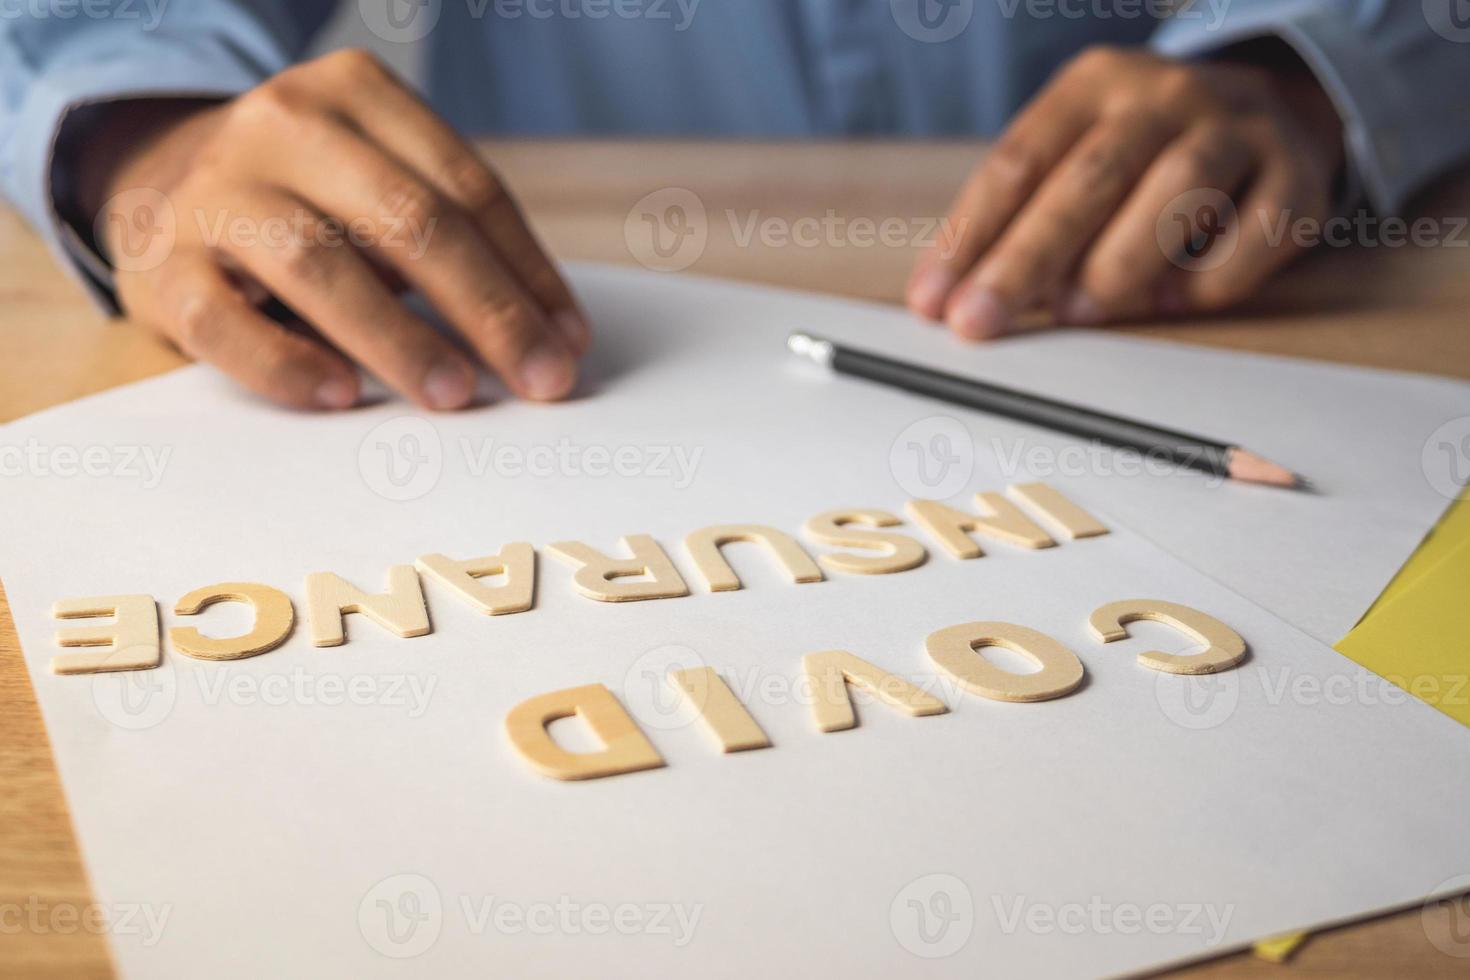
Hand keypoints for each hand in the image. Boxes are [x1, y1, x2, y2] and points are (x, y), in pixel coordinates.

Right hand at [83, 49, 587, 409]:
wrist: (158, 189)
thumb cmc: (308, 202)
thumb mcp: (378, 185)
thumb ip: (451, 239)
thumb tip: (551, 339)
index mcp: (356, 95)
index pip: (467, 188)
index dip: (529, 271)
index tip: (568, 341)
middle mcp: (285, 125)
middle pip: (410, 221)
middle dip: (489, 310)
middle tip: (540, 380)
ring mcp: (218, 190)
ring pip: (322, 265)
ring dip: (400, 338)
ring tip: (454, 393)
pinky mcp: (166, 263)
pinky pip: (225, 321)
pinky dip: (286, 363)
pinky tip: (340, 396)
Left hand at [907, 45, 1344, 337]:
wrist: (1273, 109)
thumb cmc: (1144, 154)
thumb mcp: (1078, 155)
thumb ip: (1022, 215)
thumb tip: (952, 299)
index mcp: (1094, 84)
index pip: (1019, 162)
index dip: (971, 236)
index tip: (935, 302)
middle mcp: (1166, 94)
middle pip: (1087, 178)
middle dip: (1025, 260)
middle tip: (981, 322)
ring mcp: (1239, 127)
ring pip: (1175, 190)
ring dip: (1117, 262)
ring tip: (1075, 314)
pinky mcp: (1299, 175)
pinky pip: (1256, 233)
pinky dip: (1208, 277)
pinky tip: (1165, 303)